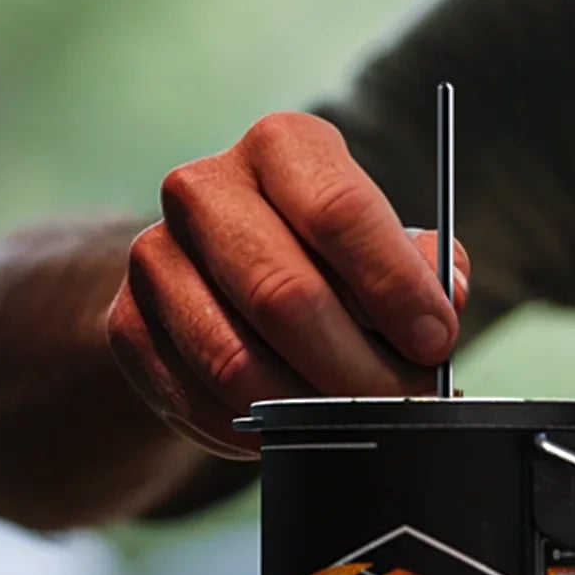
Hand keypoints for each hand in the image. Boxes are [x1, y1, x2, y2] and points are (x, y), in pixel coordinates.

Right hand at [107, 111, 469, 456]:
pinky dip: (259, 428)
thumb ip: (425, 266)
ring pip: (237, 360)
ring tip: (356, 422)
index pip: (339, 211)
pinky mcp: (127, 326)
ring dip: (309, 409)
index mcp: (281, 146)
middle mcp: (204, 188)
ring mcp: (154, 257)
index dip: (395, 288)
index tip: (436, 344)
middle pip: (285, 294)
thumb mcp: (383, 246)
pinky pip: (200, 399)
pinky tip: (294, 428)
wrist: (215, 284)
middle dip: (358, 367)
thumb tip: (447, 298)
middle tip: (404, 403)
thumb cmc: (326, 261)